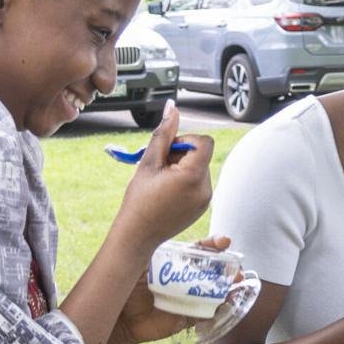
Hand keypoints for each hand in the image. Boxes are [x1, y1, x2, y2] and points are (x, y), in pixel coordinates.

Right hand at [112, 100, 213, 252]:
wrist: (137, 235)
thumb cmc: (139, 200)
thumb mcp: (148, 162)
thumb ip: (163, 133)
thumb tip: (173, 107)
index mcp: (193, 176)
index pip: (204, 142)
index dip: (185, 141)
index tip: (168, 151)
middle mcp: (205, 189)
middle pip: (201, 154)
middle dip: (181, 155)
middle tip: (160, 168)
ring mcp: (206, 200)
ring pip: (199, 167)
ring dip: (182, 167)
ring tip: (161, 181)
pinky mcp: (202, 207)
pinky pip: (199, 183)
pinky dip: (185, 180)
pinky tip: (167, 191)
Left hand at [113, 236, 235, 343]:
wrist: (118, 315)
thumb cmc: (125, 283)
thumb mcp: (140, 260)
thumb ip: (154, 247)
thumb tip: (166, 232)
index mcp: (175, 262)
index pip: (199, 251)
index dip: (213, 246)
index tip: (225, 242)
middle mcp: (184, 279)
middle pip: (212, 271)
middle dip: (227, 269)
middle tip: (236, 268)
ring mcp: (187, 298)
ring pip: (214, 292)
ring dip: (228, 288)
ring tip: (236, 285)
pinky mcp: (186, 318)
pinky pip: (206, 314)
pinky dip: (218, 310)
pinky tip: (225, 304)